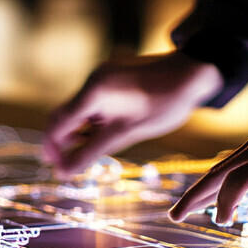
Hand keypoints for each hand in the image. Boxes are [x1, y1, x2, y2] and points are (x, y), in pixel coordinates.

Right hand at [44, 51, 222, 176]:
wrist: (192, 74)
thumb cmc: (164, 103)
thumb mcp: (126, 133)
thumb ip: (92, 152)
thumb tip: (63, 173)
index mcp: (93, 91)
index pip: (58, 124)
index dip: (54, 150)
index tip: (60, 171)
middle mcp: (93, 80)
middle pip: (63, 117)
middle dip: (62, 143)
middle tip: (70, 168)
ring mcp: (102, 78)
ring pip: (78, 112)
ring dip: (79, 134)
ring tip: (91, 155)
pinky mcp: (112, 81)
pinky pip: (93, 105)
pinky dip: (93, 124)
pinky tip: (105, 138)